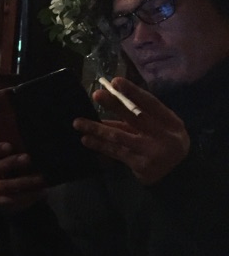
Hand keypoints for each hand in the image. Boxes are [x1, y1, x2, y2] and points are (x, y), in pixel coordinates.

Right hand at [0, 142, 47, 210]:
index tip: (9, 146)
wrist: (23, 190)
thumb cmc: (21, 167)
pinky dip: (27, 196)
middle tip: (27, 158)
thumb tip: (33, 148)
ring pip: (2, 185)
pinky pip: (10, 199)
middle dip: (10, 163)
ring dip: (22, 182)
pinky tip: (41, 191)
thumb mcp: (19, 157)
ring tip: (40, 178)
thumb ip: (20, 152)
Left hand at [75, 77, 189, 184]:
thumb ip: (139, 116)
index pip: (151, 103)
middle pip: (135, 117)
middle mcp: (163, 136)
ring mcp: (151, 152)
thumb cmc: (164, 143)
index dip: (133, 92)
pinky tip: (86, 139)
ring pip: (119, 137)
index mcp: (170, 121)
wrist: (176, 174)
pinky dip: (100, 145)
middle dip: (114, 105)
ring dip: (97, 129)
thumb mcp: (160, 127)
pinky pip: (115, 152)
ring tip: (78, 123)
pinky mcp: (139, 165)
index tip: (116, 81)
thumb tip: (110, 100)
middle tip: (96, 94)